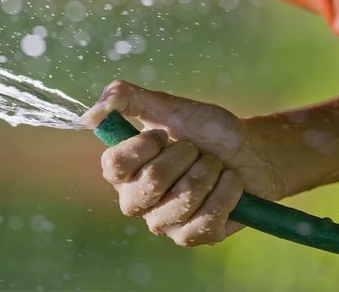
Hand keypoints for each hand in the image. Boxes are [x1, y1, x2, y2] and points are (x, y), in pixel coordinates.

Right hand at [80, 80, 286, 246]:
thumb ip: (126, 98)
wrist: (249, 152)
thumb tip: (89, 115)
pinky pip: (206, 220)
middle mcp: (136, 200)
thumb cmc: (205, 131)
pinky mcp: (190, 238)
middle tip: (196, 151)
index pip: (114, 164)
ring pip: (184, 200)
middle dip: (184, 156)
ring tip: (214, 166)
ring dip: (209, 172)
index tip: (165, 134)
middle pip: (151, 182)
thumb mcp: (168, 106)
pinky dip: (227, 192)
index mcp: (124, 171)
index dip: (145, 146)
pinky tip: (229, 185)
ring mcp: (162, 223)